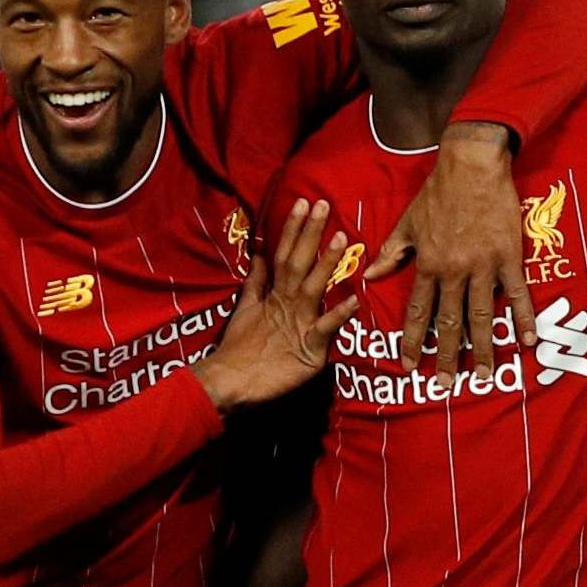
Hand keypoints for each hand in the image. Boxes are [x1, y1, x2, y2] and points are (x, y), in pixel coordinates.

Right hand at [193, 199, 357, 412]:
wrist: (231, 383)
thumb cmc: (240, 349)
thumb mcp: (248, 310)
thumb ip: (257, 282)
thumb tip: (260, 254)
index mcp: (274, 294)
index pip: (284, 254)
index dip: (293, 228)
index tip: (302, 202)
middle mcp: (287, 303)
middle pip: (299, 262)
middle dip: (310, 233)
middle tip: (322, 205)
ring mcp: (298, 324)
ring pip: (313, 288)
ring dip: (327, 263)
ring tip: (341, 239)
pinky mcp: (309, 349)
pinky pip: (326, 329)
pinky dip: (339, 316)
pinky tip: (355, 301)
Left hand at [364, 124, 535, 385]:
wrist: (472, 164)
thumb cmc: (437, 192)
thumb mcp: (407, 222)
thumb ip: (391, 252)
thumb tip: (371, 276)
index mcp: (427, 263)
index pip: (418, 312)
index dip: (413, 341)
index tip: (409, 366)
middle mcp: (453, 270)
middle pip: (449, 322)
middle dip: (446, 356)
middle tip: (445, 385)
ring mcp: (483, 265)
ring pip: (481, 315)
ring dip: (482, 348)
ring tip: (483, 374)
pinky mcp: (508, 256)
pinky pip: (516, 293)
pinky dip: (522, 318)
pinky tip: (526, 342)